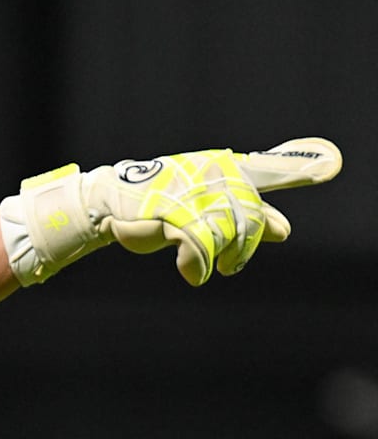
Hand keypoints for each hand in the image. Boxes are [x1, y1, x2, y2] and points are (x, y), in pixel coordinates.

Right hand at [0, 137, 341, 285]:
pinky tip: (190, 275)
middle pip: (251, 219)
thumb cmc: (160, 201)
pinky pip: (199, 246)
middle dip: (245, 249)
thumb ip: (250, 212)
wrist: (108, 203)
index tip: (331, 164)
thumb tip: (286, 230)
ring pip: (230, 233)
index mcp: (226, 168)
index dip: (300, 168)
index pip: (268, 170)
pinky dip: (196, 267)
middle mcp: (212, 174)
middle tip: (230, 266)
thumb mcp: (207, 204)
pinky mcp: (171, 212)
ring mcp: (191, 191)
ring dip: (225, 258)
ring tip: (212, 268)